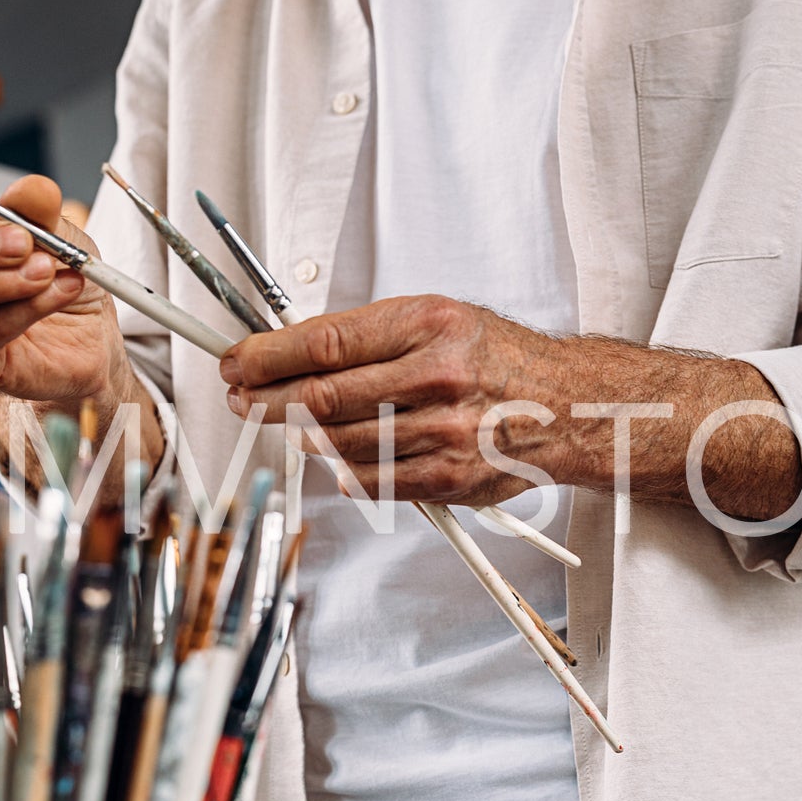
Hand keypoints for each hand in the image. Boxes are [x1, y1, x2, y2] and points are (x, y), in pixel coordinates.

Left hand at [218, 295, 552, 503]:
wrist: (565, 405)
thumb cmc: (493, 359)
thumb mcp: (436, 319)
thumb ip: (369, 335)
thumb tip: (289, 351)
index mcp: (427, 325)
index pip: (323, 343)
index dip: (266, 355)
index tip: (236, 361)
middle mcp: (436, 377)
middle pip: (321, 397)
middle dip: (266, 400)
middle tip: (242, 398)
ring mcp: (443, 432)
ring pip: (337, 443)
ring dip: (301, 437)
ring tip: (291, 425)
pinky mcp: (447, 478)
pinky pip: (368, 481)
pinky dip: (341, 470)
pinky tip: (337, 456)